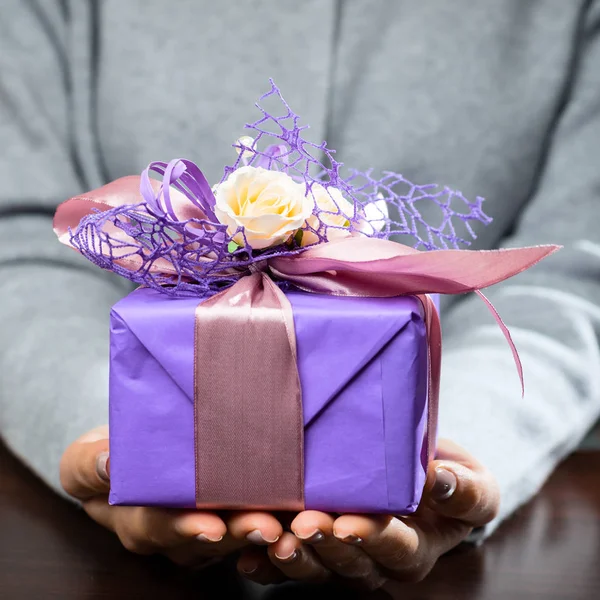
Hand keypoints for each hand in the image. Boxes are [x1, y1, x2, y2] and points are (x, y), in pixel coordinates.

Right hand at [60, 426, 283, 568]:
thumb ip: (89, 462)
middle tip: (265, 526)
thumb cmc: (111, 453)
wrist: (138, 449)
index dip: (185, 529)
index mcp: (137, 524)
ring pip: (237, 535)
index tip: (211, 526)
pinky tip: (298, 513)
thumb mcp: (86, 457)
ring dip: (262, 528)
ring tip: (286, 521)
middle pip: (208, 539)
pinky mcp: (232, 514)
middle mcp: (175, 534)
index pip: (160, 530)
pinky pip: (254, 522)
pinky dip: (277, 519)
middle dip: (237, 534)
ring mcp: (206, 527)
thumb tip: (108, 461)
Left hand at [237, 439, 498, 589]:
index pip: (395, 548)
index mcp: (415, 548)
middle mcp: (376, 560)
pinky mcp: (315, 547)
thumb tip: (439, 479)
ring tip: (272, 539)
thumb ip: (462, 489)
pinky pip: (288, 564)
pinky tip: (248, 555)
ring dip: (293, 555)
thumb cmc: (448, 480)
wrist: (420, 477)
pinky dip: (266, 563)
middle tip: (305, 525)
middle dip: (326, 545)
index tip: (349, 523)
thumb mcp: (471, 484)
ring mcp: (342, 556)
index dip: (372, 538)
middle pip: (349, 562)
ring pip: (315, 566)